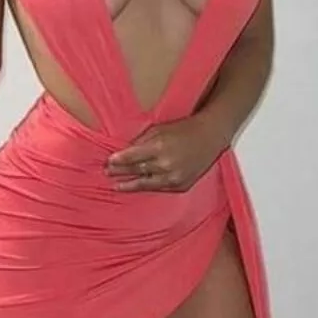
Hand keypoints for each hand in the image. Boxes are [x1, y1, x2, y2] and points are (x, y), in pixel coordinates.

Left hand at [106, 113, 225, 192]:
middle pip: (137, 171)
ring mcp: (174, 178)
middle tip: (107, 173)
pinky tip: (137, 187)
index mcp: (160, 147)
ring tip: (116, 186)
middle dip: (120, 172)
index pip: (132, 157)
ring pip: (146, 184)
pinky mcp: (181, 186)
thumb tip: (123, 152)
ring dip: (129, 185)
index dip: (118, 161)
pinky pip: (159, 188)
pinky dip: (147, 187)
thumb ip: (141, 141)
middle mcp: (166, 165)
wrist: (210, 137)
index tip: (107, 162)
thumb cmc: (184, 130)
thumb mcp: (160, 129)